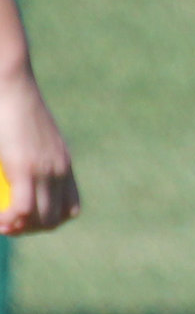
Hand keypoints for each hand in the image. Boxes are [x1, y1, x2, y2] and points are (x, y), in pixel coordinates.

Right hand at [0, 70, 79, 233]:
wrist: (9, 84)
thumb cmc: (8, 105)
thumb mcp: (24, 133)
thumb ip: (22, 154)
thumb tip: (12, 165)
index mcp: (62, 163)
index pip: (69, 206)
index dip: (49, 219)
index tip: (25, 219)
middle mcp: (60, 170)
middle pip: (56, 218)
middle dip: (31, 230)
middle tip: (6, 226)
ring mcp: (46, 171)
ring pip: (41, 219)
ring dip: (20, 229)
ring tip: (1, 224)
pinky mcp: (27, 168)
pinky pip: (23, 210)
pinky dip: (9, 220)